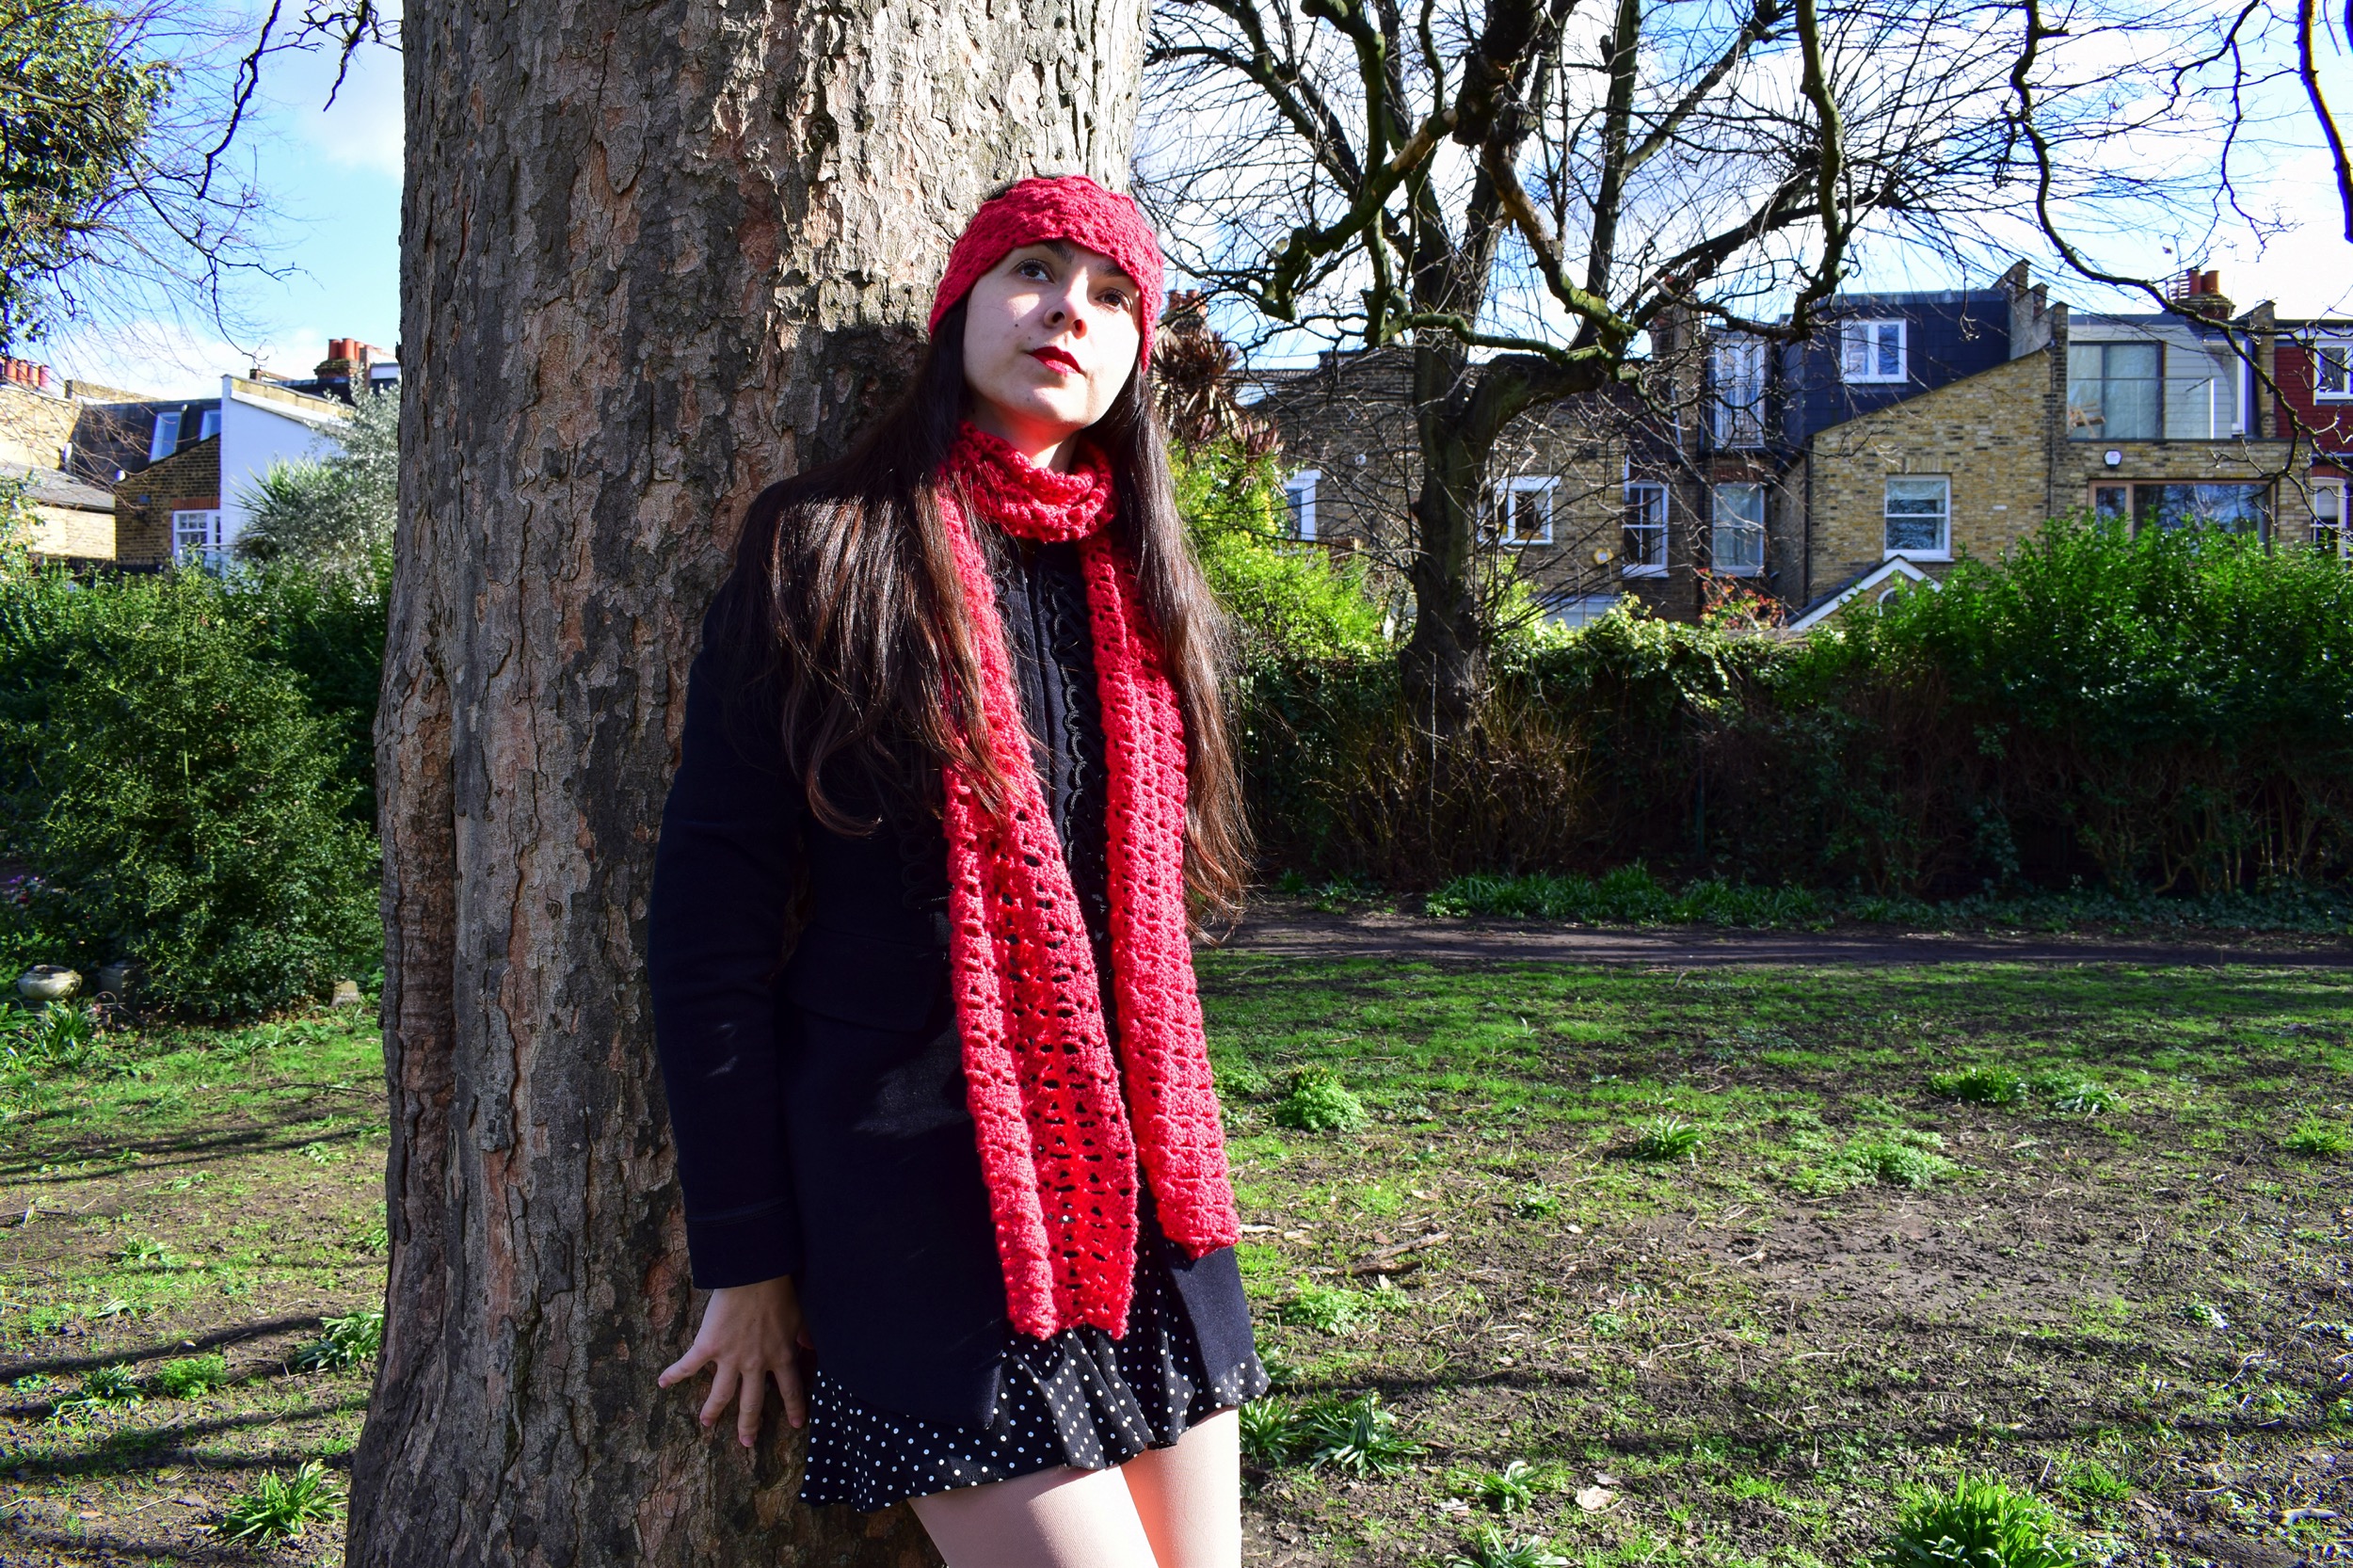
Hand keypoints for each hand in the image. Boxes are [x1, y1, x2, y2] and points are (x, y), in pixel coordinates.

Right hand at [657, 1275, 814, 1446]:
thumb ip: (804, 1336)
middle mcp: (756, 1364)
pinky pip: (688, 1365)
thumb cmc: (780, 1291)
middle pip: (752, 1402)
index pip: (790, 1389)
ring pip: (721, 1394)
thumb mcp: (800, 1316)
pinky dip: (674, 1375)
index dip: (794, 1408)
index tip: (796, 1425)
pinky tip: (662, 1384)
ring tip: (707, 1424)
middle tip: (746, 1442)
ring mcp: (730, 1358)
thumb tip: (810, 1346)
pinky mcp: (708, 1346)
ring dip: (713, 1411)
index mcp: (781, 1356)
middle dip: (749, 1425)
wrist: (755, 1276)